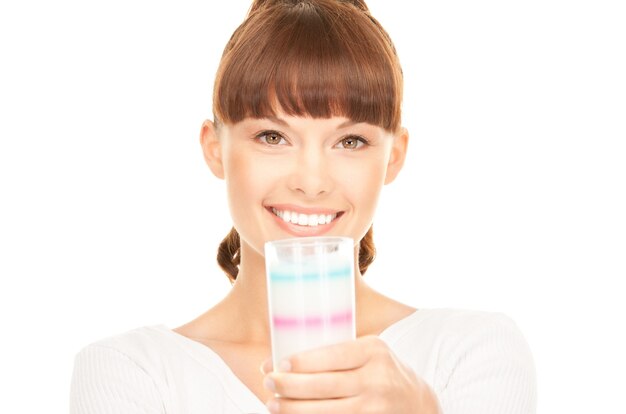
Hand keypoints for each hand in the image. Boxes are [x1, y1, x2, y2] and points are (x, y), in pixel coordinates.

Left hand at [261, 336, 440, 413]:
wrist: (418, 404)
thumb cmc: (383, 372)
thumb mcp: (371, 352)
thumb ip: (341, 351)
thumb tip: (288, 357)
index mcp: (373, 351)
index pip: (331, 356)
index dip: (301, 362)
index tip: (278, 364)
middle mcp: (376, 379)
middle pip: (323, 386)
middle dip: (289, 386)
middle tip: (269, 383)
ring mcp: (374, 408)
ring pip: (324, 411)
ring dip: (293, 409)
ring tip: (273, 404)